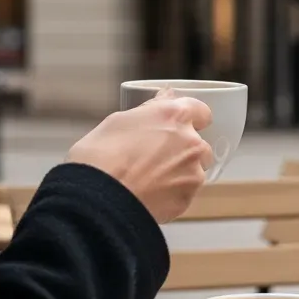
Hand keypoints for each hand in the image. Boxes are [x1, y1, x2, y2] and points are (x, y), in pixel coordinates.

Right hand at [67, 88, 212, 222]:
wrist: (98, 199)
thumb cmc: (100, 157)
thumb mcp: (119, 121)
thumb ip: (150, 110)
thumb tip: (163, 99)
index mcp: (175, 116)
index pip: (201, 111)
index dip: (192, 119)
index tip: (181, 125)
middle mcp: (191, 142)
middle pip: (199, 144)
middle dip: (183, 150)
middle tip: (156, 158)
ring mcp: (192, 172)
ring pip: (194, 170)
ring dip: (179, 173)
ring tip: (149, 180)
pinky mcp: (187, 199)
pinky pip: (185, 193)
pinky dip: (172, 194)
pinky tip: (149, 195)